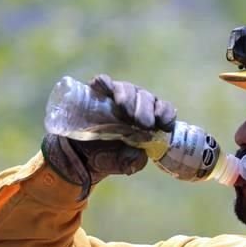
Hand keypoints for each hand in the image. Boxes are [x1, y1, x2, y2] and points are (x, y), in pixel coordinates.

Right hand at [41, 74, 175, 197]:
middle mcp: (136, 105)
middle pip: (147, 98)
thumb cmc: (107, 157)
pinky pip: (103, 83)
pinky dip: (103, 83)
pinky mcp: (98, 94)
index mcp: (149, 120)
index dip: (165, 114)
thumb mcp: (121, 164)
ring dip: (127, 97)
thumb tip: (140, 155)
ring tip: (121, 106)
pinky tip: (99, 85)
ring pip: (128, 89)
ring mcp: (117, 97)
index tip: (162, 123)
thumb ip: (132, 162)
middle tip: (140, 122)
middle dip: (145, 109)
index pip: (163, 110)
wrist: (80, 156)